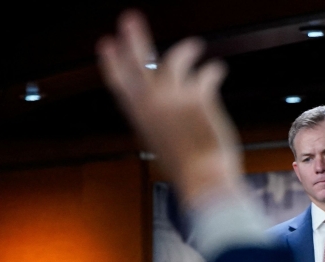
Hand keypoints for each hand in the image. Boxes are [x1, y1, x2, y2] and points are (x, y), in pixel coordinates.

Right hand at [97, 11, 242, 207]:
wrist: (204, 180)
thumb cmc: (187, 171)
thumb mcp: (163, 146)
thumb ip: (161, 122)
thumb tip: (169, 108)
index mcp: (140, 117)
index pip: (118, 82)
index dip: (112, 62)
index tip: (106, 44)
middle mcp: (152, 103)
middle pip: (138, 61)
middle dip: (134, 38)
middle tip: (129, 18)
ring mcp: (174, 96)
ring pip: (175, 58)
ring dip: (186, 49)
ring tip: (194, 45)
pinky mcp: (198, 94)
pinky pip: (207, 72)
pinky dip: (214, 70)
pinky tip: (218, 69)